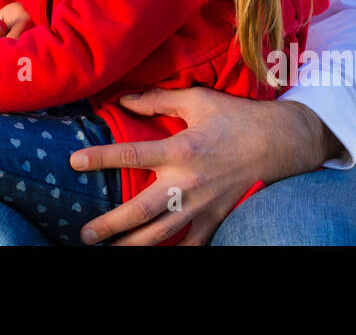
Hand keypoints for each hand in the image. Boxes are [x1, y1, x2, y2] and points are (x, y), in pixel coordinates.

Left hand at [68, 88, 338, 245]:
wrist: (281, 143)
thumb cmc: (236, 117)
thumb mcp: (197, 100)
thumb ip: (157, 101)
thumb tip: (123, 98)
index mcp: (181, 148)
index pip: (132, 154)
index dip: (101, 158)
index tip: (74, 161)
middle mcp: (188, 181)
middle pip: (141, 210)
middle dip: (111, 225)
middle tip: (85, 234)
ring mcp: (203, 205)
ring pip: (162, 235)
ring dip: (133, 246)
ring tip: (109, 252)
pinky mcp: (217, 218)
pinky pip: (193, 244)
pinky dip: (174, 253)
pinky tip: (155, 257)